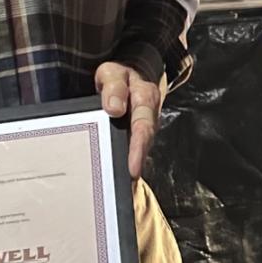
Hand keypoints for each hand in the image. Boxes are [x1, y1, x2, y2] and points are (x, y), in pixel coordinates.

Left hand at [95, 60, 167, 178]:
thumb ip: (114, 87)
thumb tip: (114, 108)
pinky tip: (121, 182)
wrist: (133, 73)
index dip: (138, 149)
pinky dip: (128, 165)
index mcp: (145, 98)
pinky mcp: (139, 136)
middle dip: (136, 165)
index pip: (143, 126)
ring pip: (141, 150)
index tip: (132, 170)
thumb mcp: (112, 73)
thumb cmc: (119, 76)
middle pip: (145, 144)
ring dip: (133, 168)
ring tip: (123, 189)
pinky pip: (135, 151)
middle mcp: (149, 116)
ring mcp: (146, 128)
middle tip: (127, 185)